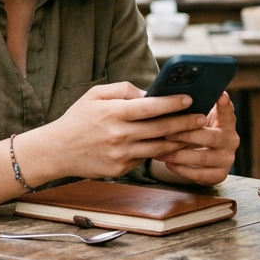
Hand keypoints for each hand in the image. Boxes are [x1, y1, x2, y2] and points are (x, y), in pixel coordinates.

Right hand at [28, 82, 207, 180]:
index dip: (173, 103)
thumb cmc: (77, 119)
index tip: (190, 98)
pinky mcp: (121, 169)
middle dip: (185, 123)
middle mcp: (119, 135)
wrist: (57, 151)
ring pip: (158, 148)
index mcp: (114, 113)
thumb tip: (149, 93)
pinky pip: (145, 159)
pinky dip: (160, 152)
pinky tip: (172, 146)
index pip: (150, 107)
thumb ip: (123, 90)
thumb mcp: (95, 95)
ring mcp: (121, 155)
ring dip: (179, 141)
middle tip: (202, 118)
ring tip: (194, 134)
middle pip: (160, 129)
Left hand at [155, 92, 237, 184]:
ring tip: (160, 151)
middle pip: (211, 137)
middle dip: (187, 135)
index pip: (228, 112)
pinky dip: (182, 170)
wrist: (203, 157)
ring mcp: (227, 159)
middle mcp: (231, 140)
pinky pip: (199, 175)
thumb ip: (194, 108)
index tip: (220, 95)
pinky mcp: (219, 175)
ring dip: (179, 155)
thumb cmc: (196, 130)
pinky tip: (168, 163)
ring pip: (202, 158)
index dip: (225, 105)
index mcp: (227, 123)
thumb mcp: (199, 117)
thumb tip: (172, 91)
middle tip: (167, 132)